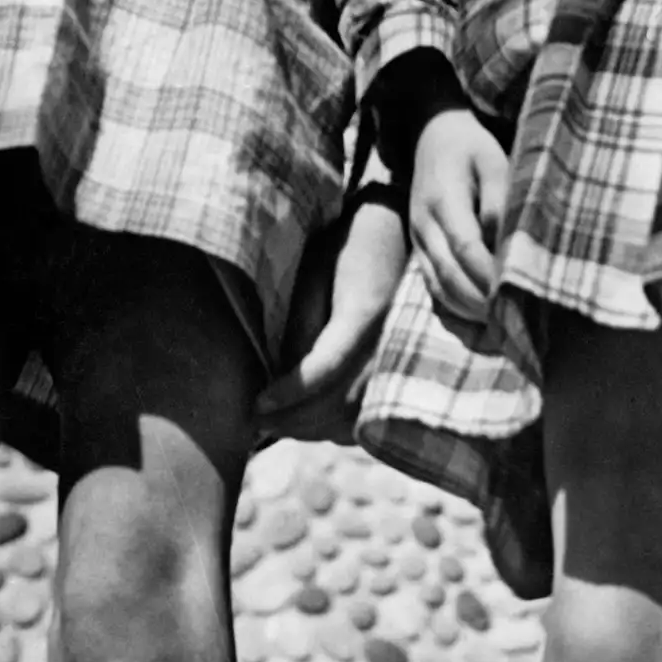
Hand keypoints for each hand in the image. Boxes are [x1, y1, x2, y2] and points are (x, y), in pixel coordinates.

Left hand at [258, 189, 408, 442]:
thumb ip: (303, 326)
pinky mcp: (405, 370)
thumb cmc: (348, 248)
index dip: (288, 393)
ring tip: (280, 423)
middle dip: (295, 421)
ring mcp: (403, 360)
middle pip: (340, 404)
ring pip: (357, 418)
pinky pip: (373, 415)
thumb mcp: (316, 275)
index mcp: (364, 314)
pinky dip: (341, 427)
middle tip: (259, 421)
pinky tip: (313, 422)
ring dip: (315, 429)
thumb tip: (285, 376)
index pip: (323, 369)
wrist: (397, 232)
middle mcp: (389, 344)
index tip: (257, 404)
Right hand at [410, 108, 507, 323]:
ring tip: (499, 325)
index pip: (465, 247)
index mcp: (443, 199)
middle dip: (480, 302)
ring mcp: (417, 237)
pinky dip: (453, 304)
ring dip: (467, 309)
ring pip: (437, 285)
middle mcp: (424, 223)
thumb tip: (506, 244)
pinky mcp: (418, 246)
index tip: (516, 294)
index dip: (489, 276)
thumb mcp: (494, 161)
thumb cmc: (471, 147)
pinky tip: (477, 315)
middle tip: (512, 321)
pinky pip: (431, 283)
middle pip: (449, 274)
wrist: (432, 133)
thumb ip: (500, 200)